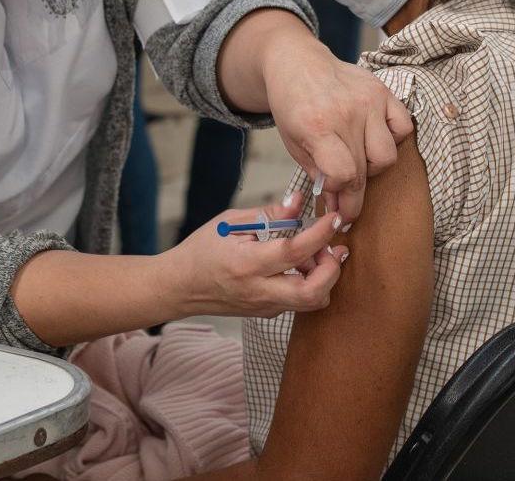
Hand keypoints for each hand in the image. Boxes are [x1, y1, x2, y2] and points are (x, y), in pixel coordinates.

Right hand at [160, 194, 345, 317]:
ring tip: (317, 255)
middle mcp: (258, 290)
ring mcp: (264, 306)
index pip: (294, 251)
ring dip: (324, 278)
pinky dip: (311, 284)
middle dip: (333, 269)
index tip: (333, 219)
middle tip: (334, 248)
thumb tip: (298, 202)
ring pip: (311, 302)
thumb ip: (268, 214)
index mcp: (246, 263)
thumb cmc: (201, 250)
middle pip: (312, 292)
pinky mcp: (267, 313)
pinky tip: (303, 265)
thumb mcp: (229, 222)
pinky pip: (299, 302)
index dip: (320, 234)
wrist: (180, 287)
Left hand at [260, 32, 413, 222]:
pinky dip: (393, 139)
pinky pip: (403, 128)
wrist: (297, 62)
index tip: (335, 199)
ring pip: (388, 155)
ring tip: (358, 158)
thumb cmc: (292, 105)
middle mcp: (346, 113)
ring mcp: (368, 101)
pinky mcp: (383, 91)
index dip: (340, 193)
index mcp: (317, 126)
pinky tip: (374, 136)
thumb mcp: (292, 143)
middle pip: (364, 171)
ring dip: (374, 166)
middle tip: (347, 197)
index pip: (343, 174)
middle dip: (355, 192)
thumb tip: (339, 203)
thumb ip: (318, 174)